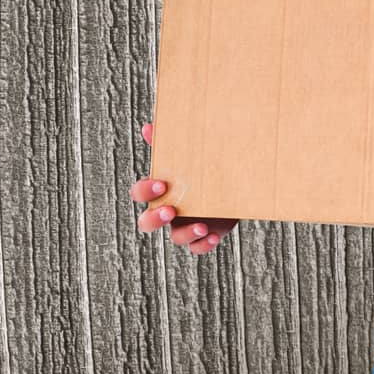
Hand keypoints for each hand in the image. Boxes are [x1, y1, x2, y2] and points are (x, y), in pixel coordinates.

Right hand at [129, 122, 237, 254]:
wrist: (234, 178)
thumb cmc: (202, 164)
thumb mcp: (189, 153)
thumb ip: (170, 142)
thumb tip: (150, 127)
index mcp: (160, 190)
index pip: (140, 193)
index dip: (145, 191)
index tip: (161, 184)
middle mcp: (168, 209)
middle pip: (147, 222)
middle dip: (155, 218)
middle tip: (170, 210)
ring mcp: (185, 223)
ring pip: (176, 238)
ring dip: (185, 234)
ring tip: (201, 226)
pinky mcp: (205, 233)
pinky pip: (198, 247)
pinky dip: (203, 244)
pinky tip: (212, 236)